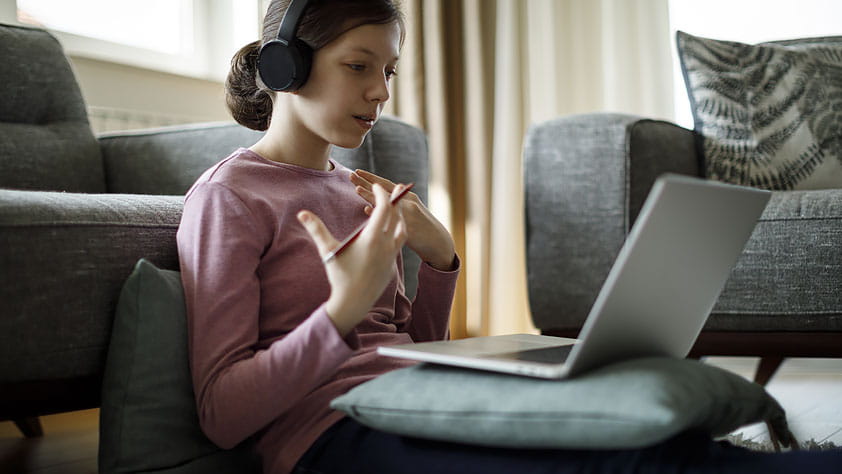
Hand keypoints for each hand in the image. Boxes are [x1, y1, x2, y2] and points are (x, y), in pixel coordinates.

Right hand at [297, 184, 407, 336]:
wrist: (353, 302)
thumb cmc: (339, 276)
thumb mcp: (327, 250)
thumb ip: (316, 229)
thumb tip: (301, 213)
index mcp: (371, 238)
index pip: (383, 208)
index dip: (382, 194)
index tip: (376, 187)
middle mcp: (385, 245)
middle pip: (396, 216)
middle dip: (395, 201)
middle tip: (395, 189)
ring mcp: (391, 256)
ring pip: (402, 230)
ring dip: (400, 217)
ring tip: (396, 209)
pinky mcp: (392, 265)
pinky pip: (399, 244)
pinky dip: (397, 232)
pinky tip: (391, 231)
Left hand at [351, 169, 455, 270]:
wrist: (437, 242)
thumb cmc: (421, 228)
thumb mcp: (411, 212)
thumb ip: (395, 206)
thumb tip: (370, 205)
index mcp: (408, 196)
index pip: (386, 184)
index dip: (371, 178)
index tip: (357, 171)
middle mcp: (408, 201)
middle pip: (383, 190)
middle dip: (366, 182)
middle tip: (350, 175)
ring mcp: (408, 213)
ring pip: (385, 201)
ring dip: (370, 195)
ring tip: (356, 189)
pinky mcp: (407, 225)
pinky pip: (388, 217)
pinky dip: (377, 213)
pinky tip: (366, 209)